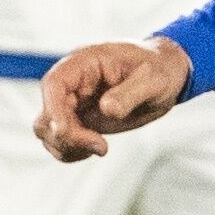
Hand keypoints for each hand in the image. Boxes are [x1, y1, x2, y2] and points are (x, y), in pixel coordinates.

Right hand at [34, 38, 190, 160]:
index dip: (53, 109)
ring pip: (48, 130)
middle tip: (102, 147)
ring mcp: (75, 103)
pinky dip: (71, 151)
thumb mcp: (153, 79)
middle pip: (47, 113)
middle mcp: (73, 83)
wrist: (168, 74)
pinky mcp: (81, 120)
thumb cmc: (160, 69)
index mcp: (84, 63)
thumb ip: (129, 93)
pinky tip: (97, 149)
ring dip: (67, 147)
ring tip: (102, 148)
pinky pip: (61, 140)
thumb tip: (106, 109)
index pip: (54, 84)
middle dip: (65, 136)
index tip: (66, 131)